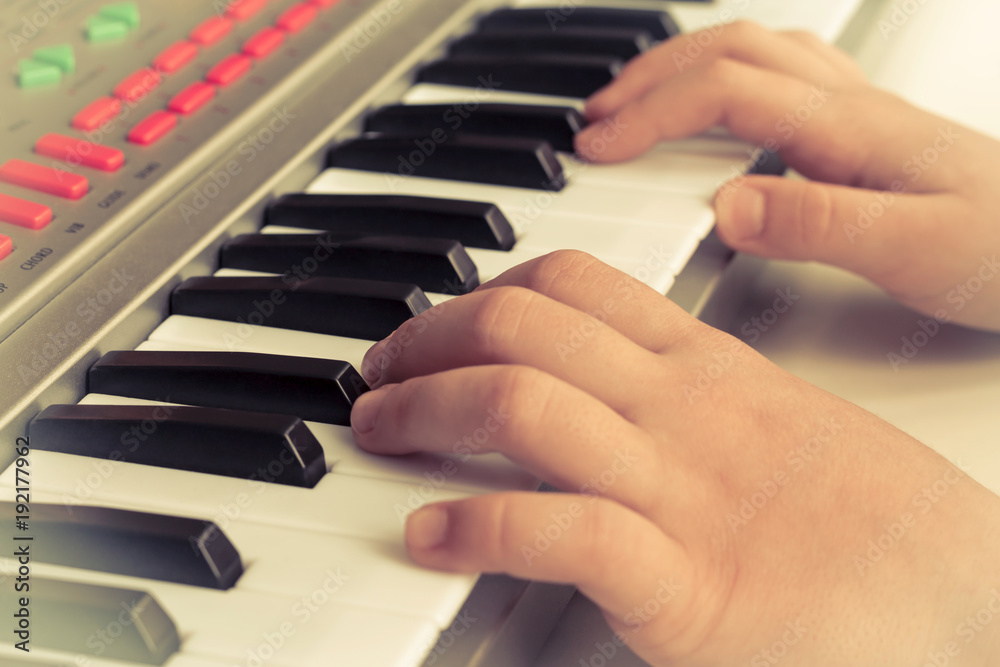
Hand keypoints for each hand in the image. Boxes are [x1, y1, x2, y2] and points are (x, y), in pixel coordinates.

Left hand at [351, 251, 999, 666]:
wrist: (965, 601)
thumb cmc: (872, 524)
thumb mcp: (769, 420)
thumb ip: (684, 392)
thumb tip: (595, 397)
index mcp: (707, 372)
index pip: (576, 286)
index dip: (487, 291)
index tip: (440, 322)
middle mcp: (684, 415)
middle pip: (527, 327)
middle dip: (432, 337)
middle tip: (382, 370)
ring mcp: (680, 496)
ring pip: (525, 404)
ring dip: (429, 407)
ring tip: (381, 426)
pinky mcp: (682, 590)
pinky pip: (558, 529)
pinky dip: (476, 525)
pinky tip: (430, 535)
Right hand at [577, 21, 999, 331]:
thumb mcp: (914, 248)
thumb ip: (816, 222)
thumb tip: (724, 204)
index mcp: (850, 128)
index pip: (724, 91)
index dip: (650, 112)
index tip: (598, 147)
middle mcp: (851, 106)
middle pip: (730, 51)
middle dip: (650, 77)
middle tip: (597, 117)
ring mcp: (861, 113)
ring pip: (755, 53)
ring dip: (683, 66)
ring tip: (637, 101)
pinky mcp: (869, 133)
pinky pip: (783, 77)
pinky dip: (728, 77)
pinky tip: (720, 110)